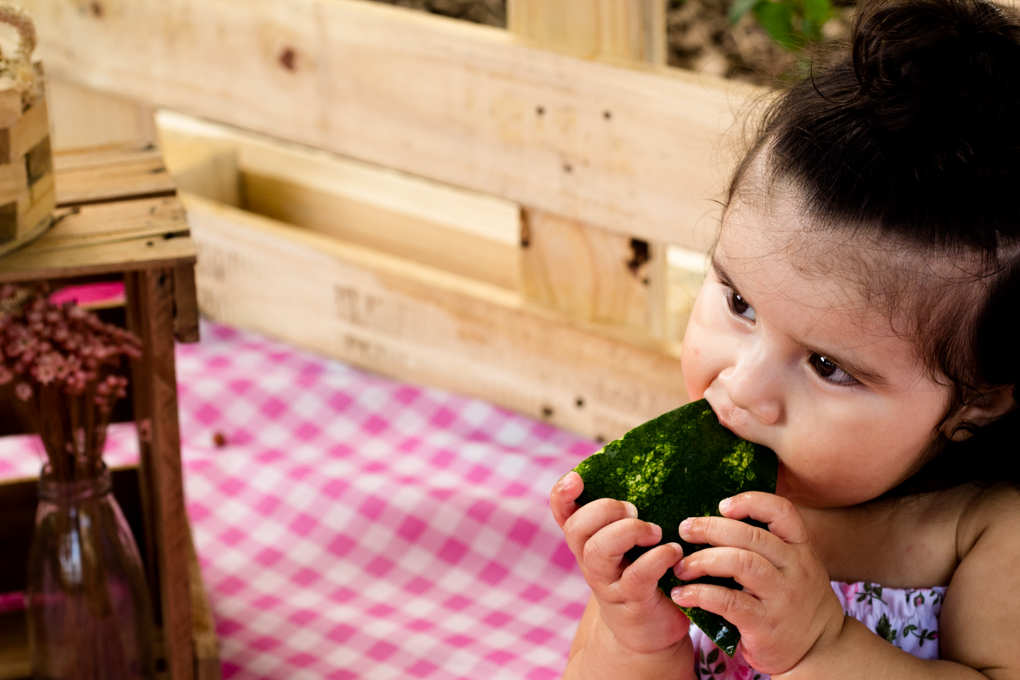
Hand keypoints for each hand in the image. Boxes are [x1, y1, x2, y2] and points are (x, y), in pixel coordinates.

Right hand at [551, 472, 690, 654]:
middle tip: (633, 509)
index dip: (561, 495)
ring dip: (627, 532)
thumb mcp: (630, 543)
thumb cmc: (644, 574)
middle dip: (604, 510)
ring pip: (598, 551)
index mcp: (588, 539)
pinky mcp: (631, 601)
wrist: (648, 630)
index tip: (576, 478)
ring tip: (655, 531)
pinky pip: (636, 576)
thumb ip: (630, 514)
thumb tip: (655, 468)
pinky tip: (673, 553)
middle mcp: (590, 559)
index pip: (562, 512)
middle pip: (577, 528)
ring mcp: (607, 582)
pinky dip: (656, 558)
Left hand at [669, 492, 844, 674]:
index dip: (751, 501)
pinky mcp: (765, 624)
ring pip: (740, 563)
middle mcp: (795, 569)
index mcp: (801, 549)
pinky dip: (699, 594)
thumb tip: (718, 522)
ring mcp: (782, 597)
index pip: (782, 512)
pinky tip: (682, 595)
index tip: (723, 505)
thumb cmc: (795, 601)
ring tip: (681, 566)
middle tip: (685, 530)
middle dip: (711, 528)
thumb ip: (769, 547)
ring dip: (703, 560)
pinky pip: (728, 601)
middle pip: (751, 536)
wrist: (820, 649)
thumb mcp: (795, 568)